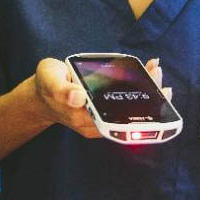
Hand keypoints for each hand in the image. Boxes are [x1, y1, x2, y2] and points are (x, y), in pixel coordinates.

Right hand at [30, 58, 170, 138]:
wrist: (40, 98)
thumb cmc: (47, 84)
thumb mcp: (49, 79)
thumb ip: (62, 88)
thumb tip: (79, 96)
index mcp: (81, 115)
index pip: (115, 116)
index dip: (136, 108)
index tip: (152, 89)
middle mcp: (93, 123)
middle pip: (126, 116)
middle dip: (147, 98)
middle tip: (159, 77)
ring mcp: (98, 122)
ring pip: (128, 114)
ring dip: (146, 96)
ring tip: (157, 76)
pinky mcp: (101, 117)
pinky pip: (124, 111)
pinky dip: (138, 97)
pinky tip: (147, 81)